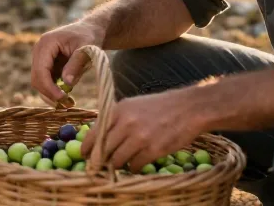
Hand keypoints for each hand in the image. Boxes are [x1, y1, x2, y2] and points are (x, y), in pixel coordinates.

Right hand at [31, 21, 102, 105]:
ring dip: (51, 95)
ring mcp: (41, 59)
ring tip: (69, 103)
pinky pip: (46, 82)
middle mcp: (39, 51)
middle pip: (37, 78)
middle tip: (67, 105)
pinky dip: (55, 91)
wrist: (90, 30)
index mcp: (46, 44)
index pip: (40, 70)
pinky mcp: (47, 66)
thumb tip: (67, 84)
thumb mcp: (86, 50)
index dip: (49, 87)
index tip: (63, 98)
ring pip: (40, 83)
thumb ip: (76, 65)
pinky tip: (68, 98)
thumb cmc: (89, 37)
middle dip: (49, 94)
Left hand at [82, 88, 203, 170]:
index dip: (88, 147)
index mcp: (117, 111)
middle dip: (101, 158)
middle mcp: (126, 124)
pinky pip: (135, 165)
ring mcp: (139, 138)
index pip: (94, 133)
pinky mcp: (153, 150)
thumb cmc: (159, 106)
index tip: (85, 155)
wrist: (188, 108)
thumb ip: (116, 119)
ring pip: (117, 160)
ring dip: (117, 165)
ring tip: (120, 164)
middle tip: (102, 163)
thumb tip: (99, 136)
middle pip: (104, 149)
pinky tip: (135, 166)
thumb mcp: (132, 105)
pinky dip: (133, 168)